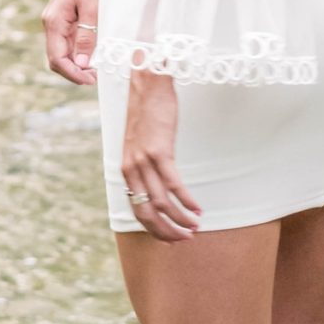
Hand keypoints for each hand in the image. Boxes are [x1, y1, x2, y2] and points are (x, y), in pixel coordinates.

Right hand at [42, 0, 99, 86]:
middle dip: (74, 71)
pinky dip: (78, 52)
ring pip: (62, 51)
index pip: (57, 58)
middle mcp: (51, 23)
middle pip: (57, 57)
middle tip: (96, 78)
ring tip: (96, 69)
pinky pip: (68, 40)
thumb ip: (86, 37)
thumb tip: (81, 65)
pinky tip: (93, 55)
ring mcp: (57, 20)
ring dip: (76, 63)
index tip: (90, 81)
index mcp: (54, 21)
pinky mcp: (64, 17)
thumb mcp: (92, 9)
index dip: (72, 74)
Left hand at [121, 68, 201, 239]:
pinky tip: (197, 209)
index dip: (153, 229)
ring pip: (161, 203)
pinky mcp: (159, 150)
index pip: (136, 209)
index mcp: (125, 169)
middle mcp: (131, 168)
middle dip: (166, 231)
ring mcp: (144, 160)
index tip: (169, 239)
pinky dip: (186, 201)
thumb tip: (158, 186)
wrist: (148, 85)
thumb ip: (144, 165)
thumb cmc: (148, 114)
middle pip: (147, 213)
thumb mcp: (140, 144)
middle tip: (184, 239)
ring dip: (180, 219)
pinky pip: (173, 185)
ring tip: (195, 227)